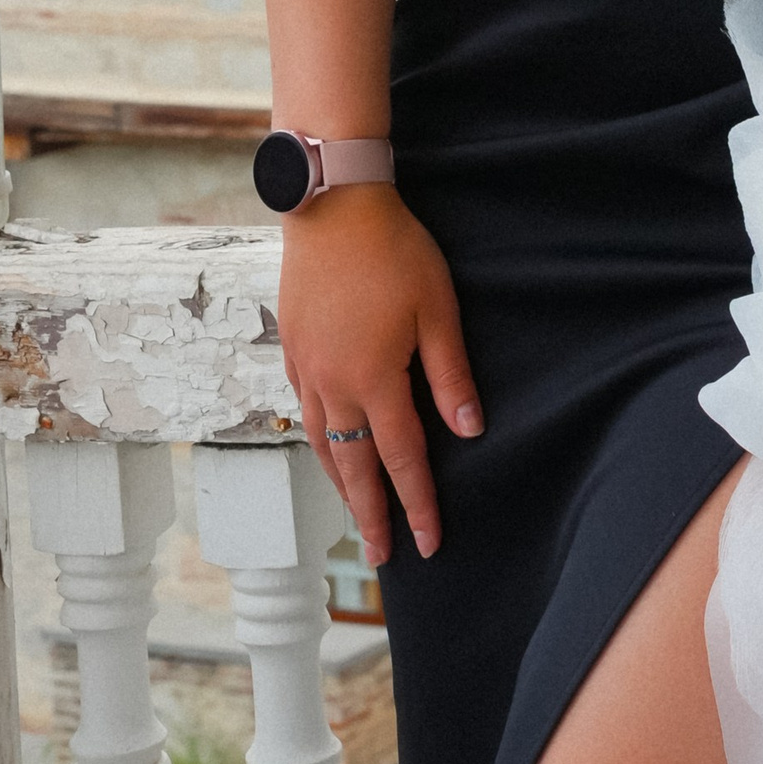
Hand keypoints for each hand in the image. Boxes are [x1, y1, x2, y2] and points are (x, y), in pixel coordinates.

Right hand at [277, 184, 482, 564]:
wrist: (333, 205)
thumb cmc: (395, 252)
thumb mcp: (438, 310)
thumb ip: (451, 375)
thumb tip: (469, 432)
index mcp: (374, 378)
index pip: (403, 459)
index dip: (418, 504)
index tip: (429, 544)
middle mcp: (333, 384)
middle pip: (354, 467)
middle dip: (371, 515)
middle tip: (382, 558)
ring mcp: (306, 368)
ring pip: (322, 445)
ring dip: (341, 485)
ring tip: (355, 517)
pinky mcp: (293, 349)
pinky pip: (303, 413)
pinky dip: (317, 444)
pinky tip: (326, 450)